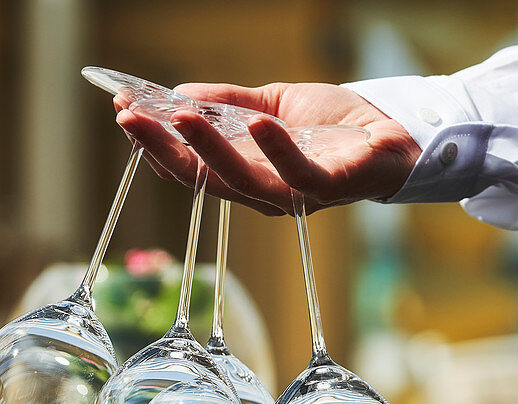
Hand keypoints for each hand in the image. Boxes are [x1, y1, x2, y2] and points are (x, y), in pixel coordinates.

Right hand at [114, 82, 421, 215]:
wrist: (393, 130)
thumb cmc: (333, 123)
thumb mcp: (271, 104)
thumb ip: (227, 103)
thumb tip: (177, 95)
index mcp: (245, 174)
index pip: (189, 166)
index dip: (154, 141)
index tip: (124, 111)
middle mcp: (263, 193)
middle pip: (202, 178)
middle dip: (163, 147)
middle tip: (131, 116)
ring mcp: (295, 194)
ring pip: (241, 181)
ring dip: (208, 149)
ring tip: (181, 116)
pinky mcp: (329, 186)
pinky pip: (298, 174)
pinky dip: (276, 150)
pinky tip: (256, 123)